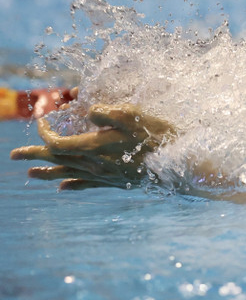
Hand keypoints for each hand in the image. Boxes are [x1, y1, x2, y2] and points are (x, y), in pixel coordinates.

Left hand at [9, 104, 177, 190]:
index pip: (58, 142)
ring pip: (67, 174)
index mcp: (94, 147)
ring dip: (46, 172)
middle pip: (57, 160)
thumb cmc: (157, 137)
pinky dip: (70, 185)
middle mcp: (94, 164)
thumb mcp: (133, 116)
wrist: (176, 163)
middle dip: (34, 156)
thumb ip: (107, 113)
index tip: (44, 119)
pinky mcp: (114, 181)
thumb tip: (87, 111)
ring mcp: (103, 174)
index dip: (46, 132)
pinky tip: (62, 188)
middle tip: (13, 155)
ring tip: (29, 174)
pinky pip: (85, 184)